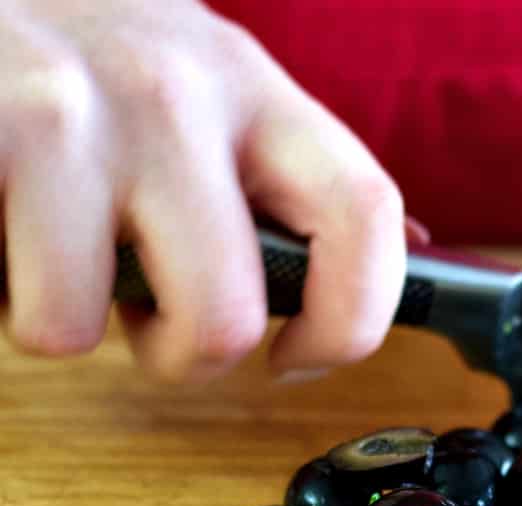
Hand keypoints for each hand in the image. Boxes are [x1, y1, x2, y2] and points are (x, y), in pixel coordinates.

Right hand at [0, 0, 406, 382]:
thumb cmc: (98, 69)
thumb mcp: (214, 96)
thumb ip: (295, 176)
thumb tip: (416, 247)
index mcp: (257, 94)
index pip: (364, 218)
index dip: (351, 321)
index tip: (300, 355)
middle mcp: (175, 93)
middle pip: (223, 318)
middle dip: (183, 356)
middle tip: (150, 319)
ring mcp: (70, 111)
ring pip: (76, 326)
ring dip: (64, 319)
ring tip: (54, 252)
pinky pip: (4, 302)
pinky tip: (9, 229)